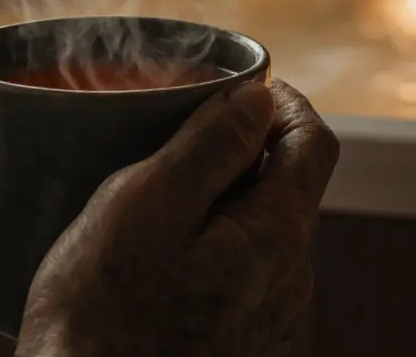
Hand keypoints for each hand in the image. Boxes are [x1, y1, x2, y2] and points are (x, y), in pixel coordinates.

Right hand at [17, 79, 339, 356]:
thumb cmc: (101, 315)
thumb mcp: (147, 206)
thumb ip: (210, 146)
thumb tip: (260, 99)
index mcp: (278, 235)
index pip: (314, 143)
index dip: (286, 102)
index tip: (250, 86)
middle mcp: (291, 283)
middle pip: (291, 189)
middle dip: (252, 153)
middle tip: (190, 137)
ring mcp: (271, 324)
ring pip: (265, 237)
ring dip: (230, 205)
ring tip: (164, 201)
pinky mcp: (245, 350)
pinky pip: (245, 280)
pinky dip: (217, 251)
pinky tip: (163, 263)